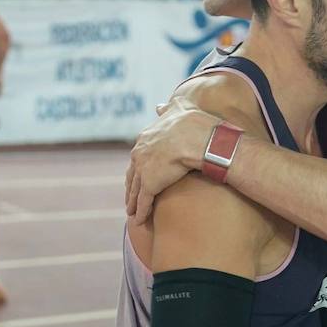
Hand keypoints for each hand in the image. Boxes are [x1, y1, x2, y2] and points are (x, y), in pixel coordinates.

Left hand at [125, 96, 218, 223]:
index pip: (138, 156)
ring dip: (133, 203)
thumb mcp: (177, 110)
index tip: (137, 174)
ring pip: (134, 190)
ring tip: (131, 213)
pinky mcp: (150, 185)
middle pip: (132, 175)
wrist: (197, 138)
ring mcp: (143, 170)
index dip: (137, 167)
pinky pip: (144, 202)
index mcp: (145, 138)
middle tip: (129, 197)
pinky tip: (139, 221)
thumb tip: (160, 106)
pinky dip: (141, 212)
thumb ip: (168, 108)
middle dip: (131, 187)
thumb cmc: (192, 123)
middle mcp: (139, 154)